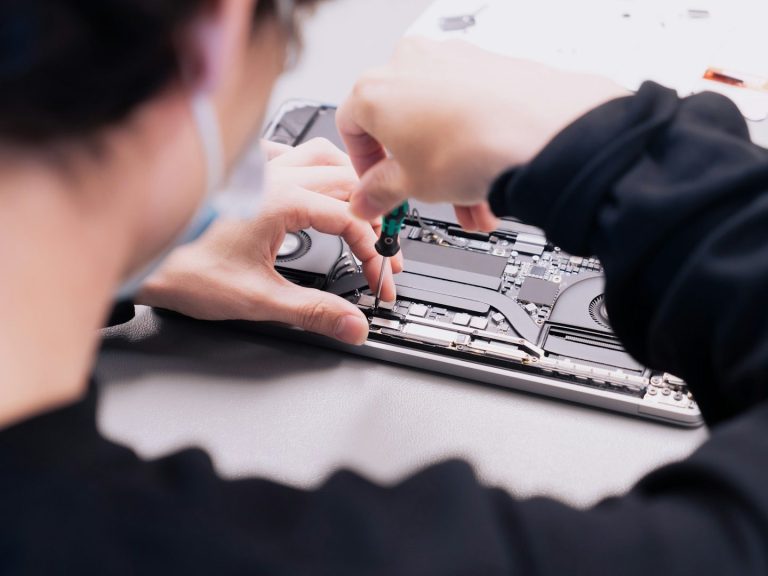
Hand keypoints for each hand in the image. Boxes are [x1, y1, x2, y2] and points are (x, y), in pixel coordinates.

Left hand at [137, 139, 402, 345]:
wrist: (139, 253)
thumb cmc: (183, 267)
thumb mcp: (257, 299)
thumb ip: (313, 312)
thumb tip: (352, 324)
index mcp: (283, 203)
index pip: (352, 222)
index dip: (374, 255)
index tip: (377, 282)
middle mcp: (274, 176)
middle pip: (348, 184)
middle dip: (372, 219)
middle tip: (381, 252)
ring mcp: (259, 169)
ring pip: (323, 156)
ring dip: (350, 183)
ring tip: (362, 210)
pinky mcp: (243, 171)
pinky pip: (289, 150)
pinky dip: (312, 164)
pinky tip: (311, 182)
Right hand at [337, 37, 628, 228]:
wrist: (543, 131)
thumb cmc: (475, 146)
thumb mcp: (411, 185)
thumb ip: (378, 192)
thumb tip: (367, 198)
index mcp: (375, 88)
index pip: (350, 128)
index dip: (362, 166)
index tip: (377, 188)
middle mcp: (410, 63)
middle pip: (399, 125)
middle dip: (413, 170)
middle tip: (423, 196)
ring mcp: (452, 59)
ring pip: (437, 121)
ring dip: (447, 167)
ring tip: (468, 202)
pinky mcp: (488, 64)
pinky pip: (467, 109)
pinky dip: (471, 144)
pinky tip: (487, 178)